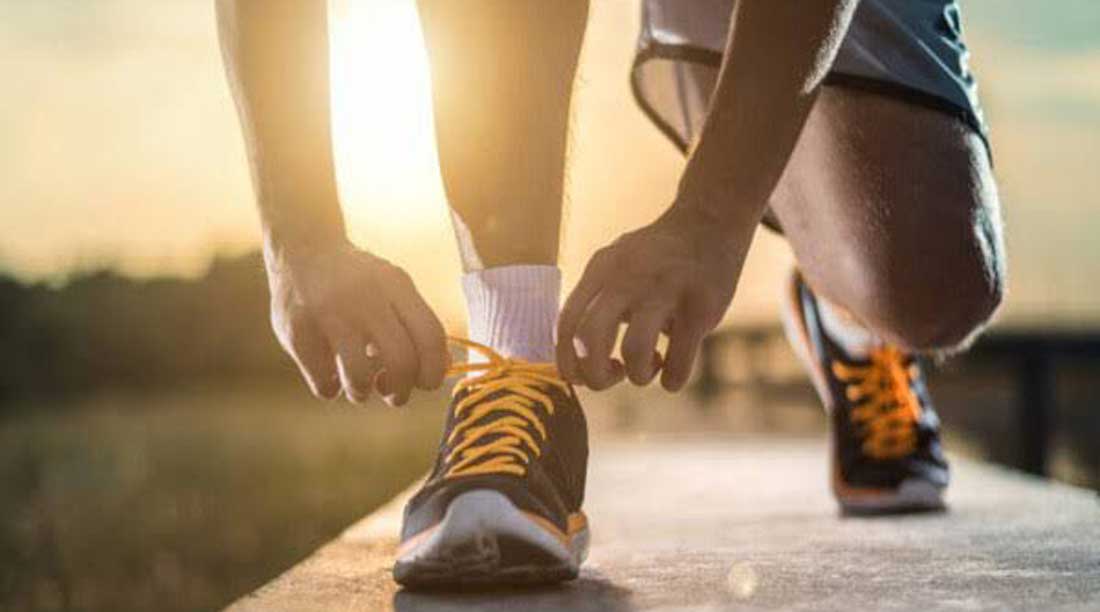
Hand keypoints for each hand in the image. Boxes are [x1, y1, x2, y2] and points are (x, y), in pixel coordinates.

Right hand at [264, 238, 447, 404]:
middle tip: (394, 394)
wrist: (303, 248)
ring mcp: (328, 314)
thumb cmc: (359, 280)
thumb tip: (442, 367)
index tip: (425, 383)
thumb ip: (419, 323)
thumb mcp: (394, 288)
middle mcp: (364, 297)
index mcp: (395, 285)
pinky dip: (331, 389)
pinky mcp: (297, 331)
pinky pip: (323, 383)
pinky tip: (330, 373)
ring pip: (359, 379)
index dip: (433, 371)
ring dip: (363, 393)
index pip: (431, 337)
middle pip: (401, 362)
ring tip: (359, 386)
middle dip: (401, 392)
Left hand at [556, 207, 749, 390]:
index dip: (569, 362)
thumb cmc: (656, 259)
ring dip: (638, 375)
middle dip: (596, 375)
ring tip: (649, 368)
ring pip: (634, 350)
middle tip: (615, 376)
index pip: (567, 324)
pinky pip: (679, 360)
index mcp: (601, 270)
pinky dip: (672, 379)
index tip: (583, 377)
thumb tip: (575, 363)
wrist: (710, 221)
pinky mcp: (701, 306)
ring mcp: (666, 290)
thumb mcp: (615, 266)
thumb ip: (593, 303)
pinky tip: (673, 374)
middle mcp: (628, 278)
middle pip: (590, 338)